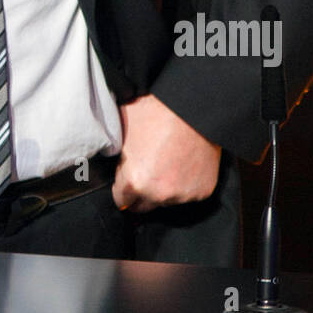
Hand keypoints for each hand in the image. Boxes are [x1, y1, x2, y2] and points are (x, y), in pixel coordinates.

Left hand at [112, 93, 220, 213]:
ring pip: (168, 200)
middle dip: (142, 192)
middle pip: (144, 206)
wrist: (191, 107)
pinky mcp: (203, 190)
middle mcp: (159, 194)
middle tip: (146, 170)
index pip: (121, 200)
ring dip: (165, 188)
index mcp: (135, 181)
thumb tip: (109, 160)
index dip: (121, 187)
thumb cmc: (155, 112)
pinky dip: (186, 183)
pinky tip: (183, 163)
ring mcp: (183, 194)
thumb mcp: (122, 129)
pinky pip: (189, 193)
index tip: (125, 181)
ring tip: (167, 162)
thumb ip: (115, 154)